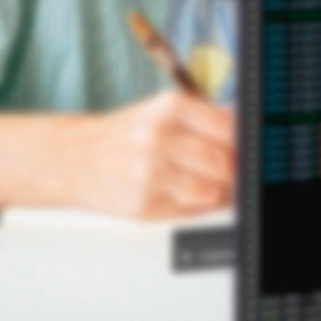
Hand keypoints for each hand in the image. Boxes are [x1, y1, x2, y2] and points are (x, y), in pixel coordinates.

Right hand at [65, 87, 232, 219]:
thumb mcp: (163, 111)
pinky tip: (175, 192)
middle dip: (230, 171)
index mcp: (171, 108)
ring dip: (214, 191)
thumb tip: (247, 128)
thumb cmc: (125, 135)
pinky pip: (190, 211)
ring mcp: (150, 174)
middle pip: (224, 163)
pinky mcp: (144, 205)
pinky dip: (192, 205)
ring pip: (212, 191)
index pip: (230, 129)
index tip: (242, 150)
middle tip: (222, 170)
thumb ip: (208, 119)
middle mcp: (159, 138)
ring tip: (197, 181)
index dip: (241, 144)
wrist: (74, 157)